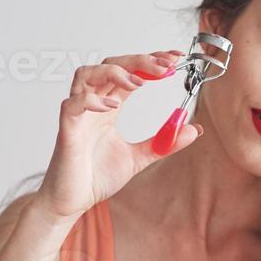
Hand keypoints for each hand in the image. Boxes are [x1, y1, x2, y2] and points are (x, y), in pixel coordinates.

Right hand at [36, 50, 197, 219]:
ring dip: (114, 72)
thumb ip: (164, 143)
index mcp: (109, 107)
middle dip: (139, 61)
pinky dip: (90, 100)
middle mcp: (93, 105)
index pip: (129, 72)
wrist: (73, 201)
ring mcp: (78, 115)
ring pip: (86, 74)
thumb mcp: (140, 158)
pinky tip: (112, 106)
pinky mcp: (67, 131)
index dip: (150, 61)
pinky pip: (72, 104)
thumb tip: (193, 129)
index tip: (174, 59)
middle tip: (166, 66)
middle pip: (111, 65)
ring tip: (140, 83)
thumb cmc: (97, 176)